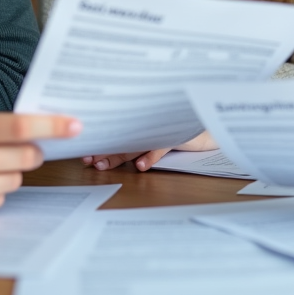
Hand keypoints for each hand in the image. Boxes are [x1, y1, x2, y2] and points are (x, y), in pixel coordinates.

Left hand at [82, 131, 216, 171]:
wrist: (208, 129)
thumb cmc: (179, 134)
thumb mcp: (157, 139)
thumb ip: (138, 145)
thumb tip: (111, 156)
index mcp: (141, 129)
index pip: (117, 137)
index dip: (101, 147)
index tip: (85, 156)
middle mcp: (147, 128)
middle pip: (120, 141)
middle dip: (102, 152)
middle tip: (87, 160)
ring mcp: (159, 131)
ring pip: (134, 145)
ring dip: (117, 156)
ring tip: (102, 165)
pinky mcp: (175, 135)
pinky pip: (159, 148)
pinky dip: (149, 157)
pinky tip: (139, 166)